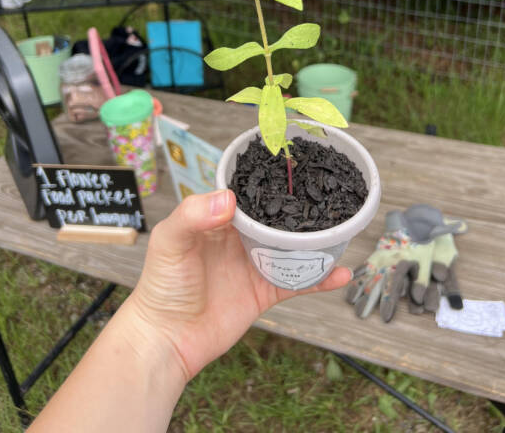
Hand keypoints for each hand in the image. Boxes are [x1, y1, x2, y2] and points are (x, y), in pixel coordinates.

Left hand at [124, 189, 351, 383]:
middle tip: (327, 193)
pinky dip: (321, 279)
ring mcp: (255, 265)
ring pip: (292, 248)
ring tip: (342, 228)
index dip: (267, 181)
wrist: (166, 339)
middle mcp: (240, 239)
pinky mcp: (265, 293)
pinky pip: (298, 282)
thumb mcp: (170, 242)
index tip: (293, 165)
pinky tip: (341, 272)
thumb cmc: (161, 287)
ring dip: (316, 241)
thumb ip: (193, 215)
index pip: (248, 194)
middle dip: (299, 208)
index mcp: (218, 219)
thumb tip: (228, 199)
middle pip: (276, 218)